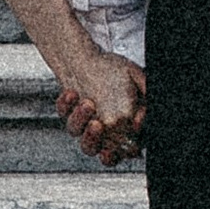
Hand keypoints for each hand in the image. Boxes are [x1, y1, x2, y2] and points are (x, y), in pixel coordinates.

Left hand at [58, 48, 145, 165]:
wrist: (91, 57)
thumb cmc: (115, 71)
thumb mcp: (135, 77)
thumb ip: (145, 94)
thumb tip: (141, 120)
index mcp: (120, 128)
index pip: (122, 151)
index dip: (122, 151)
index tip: (121, 140)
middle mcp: (99, 129)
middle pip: (93, 148)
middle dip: (93, 139)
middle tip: (98, 125)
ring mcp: (81, 121)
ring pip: (76, 131)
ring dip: (80, 120)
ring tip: (87, 103)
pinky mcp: (67, 110)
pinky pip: (64, 112)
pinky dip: (66, 104)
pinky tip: (73, 93)